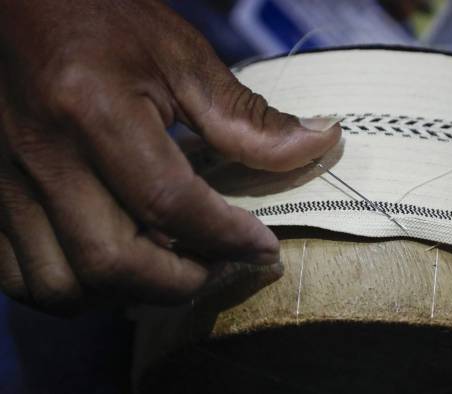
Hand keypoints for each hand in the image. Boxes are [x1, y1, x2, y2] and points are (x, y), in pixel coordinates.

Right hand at [0, 0, 339, 314]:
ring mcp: (6, 182)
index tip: (264, 248)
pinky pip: (21, 278)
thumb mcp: (179, 55)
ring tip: (173, 267)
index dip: (227, 238)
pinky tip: (116, 262)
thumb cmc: (100, 17)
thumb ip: (246, 115)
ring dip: (130, 294)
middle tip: (222, 266)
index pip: (169, 203)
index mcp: (93, 110)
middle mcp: (42, 155)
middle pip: (113, 262)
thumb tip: (319, 142)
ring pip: (64, 286)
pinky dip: (77, 290)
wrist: (17, 5)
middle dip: (183, 282)